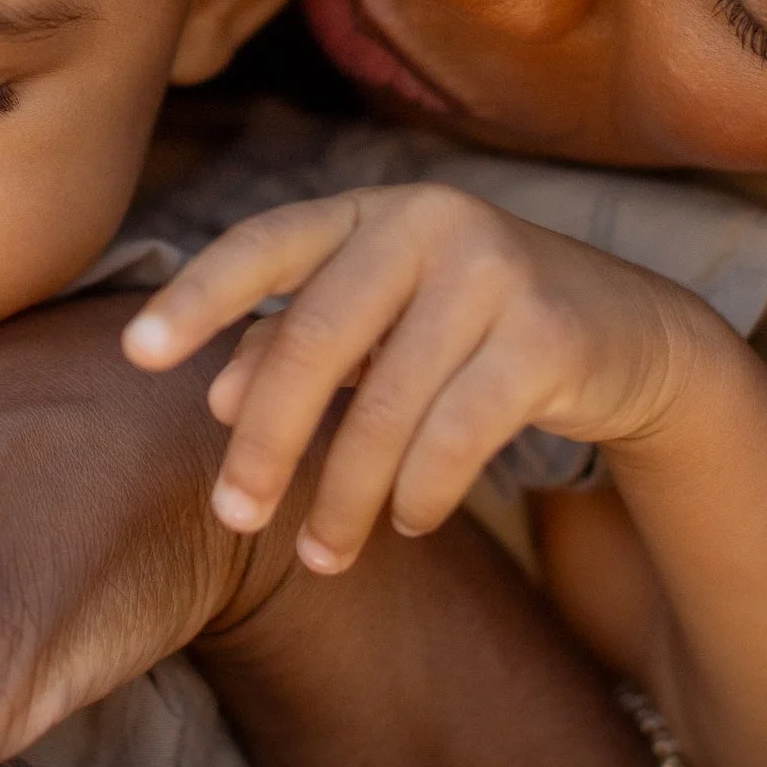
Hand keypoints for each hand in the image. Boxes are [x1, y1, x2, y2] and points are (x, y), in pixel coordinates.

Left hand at [122, 184, 743, 575]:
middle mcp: (428, 222)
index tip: (135, 355)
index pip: (266, 244)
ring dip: (345, 495)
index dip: (198, 298)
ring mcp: (495, 271)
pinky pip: (457, 434)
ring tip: (323, 555)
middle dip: (265, 440)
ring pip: (385, 404)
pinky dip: (420, 492)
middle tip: (233, 517)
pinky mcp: (549, 333)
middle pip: (314, 340)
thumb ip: (298, 347)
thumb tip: (216, 399)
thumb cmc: (474, 330)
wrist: (631, 334)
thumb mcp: (384, 326)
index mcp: (372, 212)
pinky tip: (407, 521)